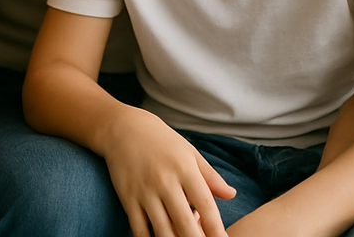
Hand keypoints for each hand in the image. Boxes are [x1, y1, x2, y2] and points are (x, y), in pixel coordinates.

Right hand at [102, 108, 234, 236]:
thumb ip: (210, 176)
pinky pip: (139, 229)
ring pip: (162, 230)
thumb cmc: (161, 140)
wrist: (122, 127)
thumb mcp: (188, 151)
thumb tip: (232, 195)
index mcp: (184, 168)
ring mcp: (144, 190)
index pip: (206, 205)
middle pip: (185, 222)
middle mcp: (164, 180)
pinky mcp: (127, 197)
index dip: (217, 230)